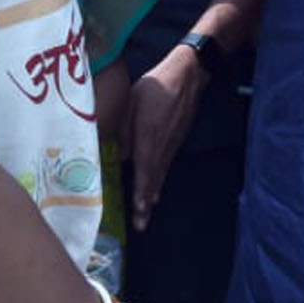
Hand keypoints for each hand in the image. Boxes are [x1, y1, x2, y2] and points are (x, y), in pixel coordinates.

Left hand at [124, 45, 205, 232]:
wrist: (187, 76)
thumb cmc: (155, 87)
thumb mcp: (130, 105)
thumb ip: (122, 130)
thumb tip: (115, 152)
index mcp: (150, 138)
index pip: (145, 171)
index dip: (142, 192)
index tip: (139, 210)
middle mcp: (163, 147)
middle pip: (153, 180)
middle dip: (146, 203)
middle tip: (141, 225)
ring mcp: (172, 145)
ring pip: (160, 174)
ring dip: (152, 194)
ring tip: (146, 213)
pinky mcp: (176, 140)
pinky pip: (165, 165)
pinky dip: (159, 179)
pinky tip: (155, 188)